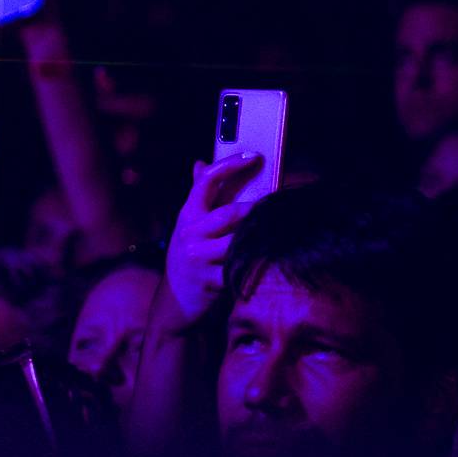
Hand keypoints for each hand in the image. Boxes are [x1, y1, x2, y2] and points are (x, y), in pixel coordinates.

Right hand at [161, 152, 263, 328]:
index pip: (207, 180)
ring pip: (237, 244)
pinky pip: (239, 271)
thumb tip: (200, 163)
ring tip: (282, 232)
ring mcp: (198, 257)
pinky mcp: (209, 281)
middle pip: (230, 214)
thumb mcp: (189, 224)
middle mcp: (191, 232)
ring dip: (261, 240)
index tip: (255, 156)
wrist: (174, 300)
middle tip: (280, 206)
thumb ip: (198, 195)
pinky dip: (256, 267)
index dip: (231, 165)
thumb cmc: (190, 255)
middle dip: (258, 210)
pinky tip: (271, 262)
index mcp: (188, 213)